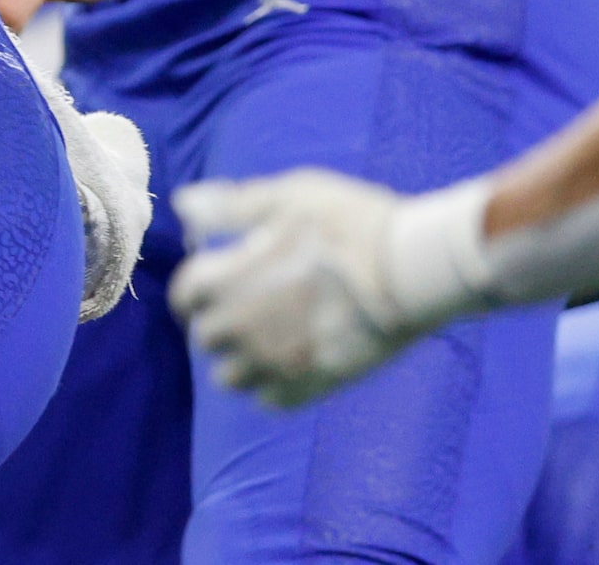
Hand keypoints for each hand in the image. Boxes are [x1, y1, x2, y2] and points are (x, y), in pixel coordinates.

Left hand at [169, 170, 483, 408]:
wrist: (415, 267)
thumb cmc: (350, 222)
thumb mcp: (284, 197)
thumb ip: (229, 206)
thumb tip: (183, 206)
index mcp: (227, 279)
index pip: (185, 296)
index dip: (194, 290)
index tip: (211, 284)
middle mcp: (243, 326)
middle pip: (205, 338)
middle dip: (217, 323)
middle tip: (242, 309)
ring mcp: (277, 360)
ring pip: (231, 379)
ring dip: (240, 361)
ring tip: (265, 339)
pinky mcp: (316, 385)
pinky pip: (272, 402)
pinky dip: (273, 386)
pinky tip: (291, 362)